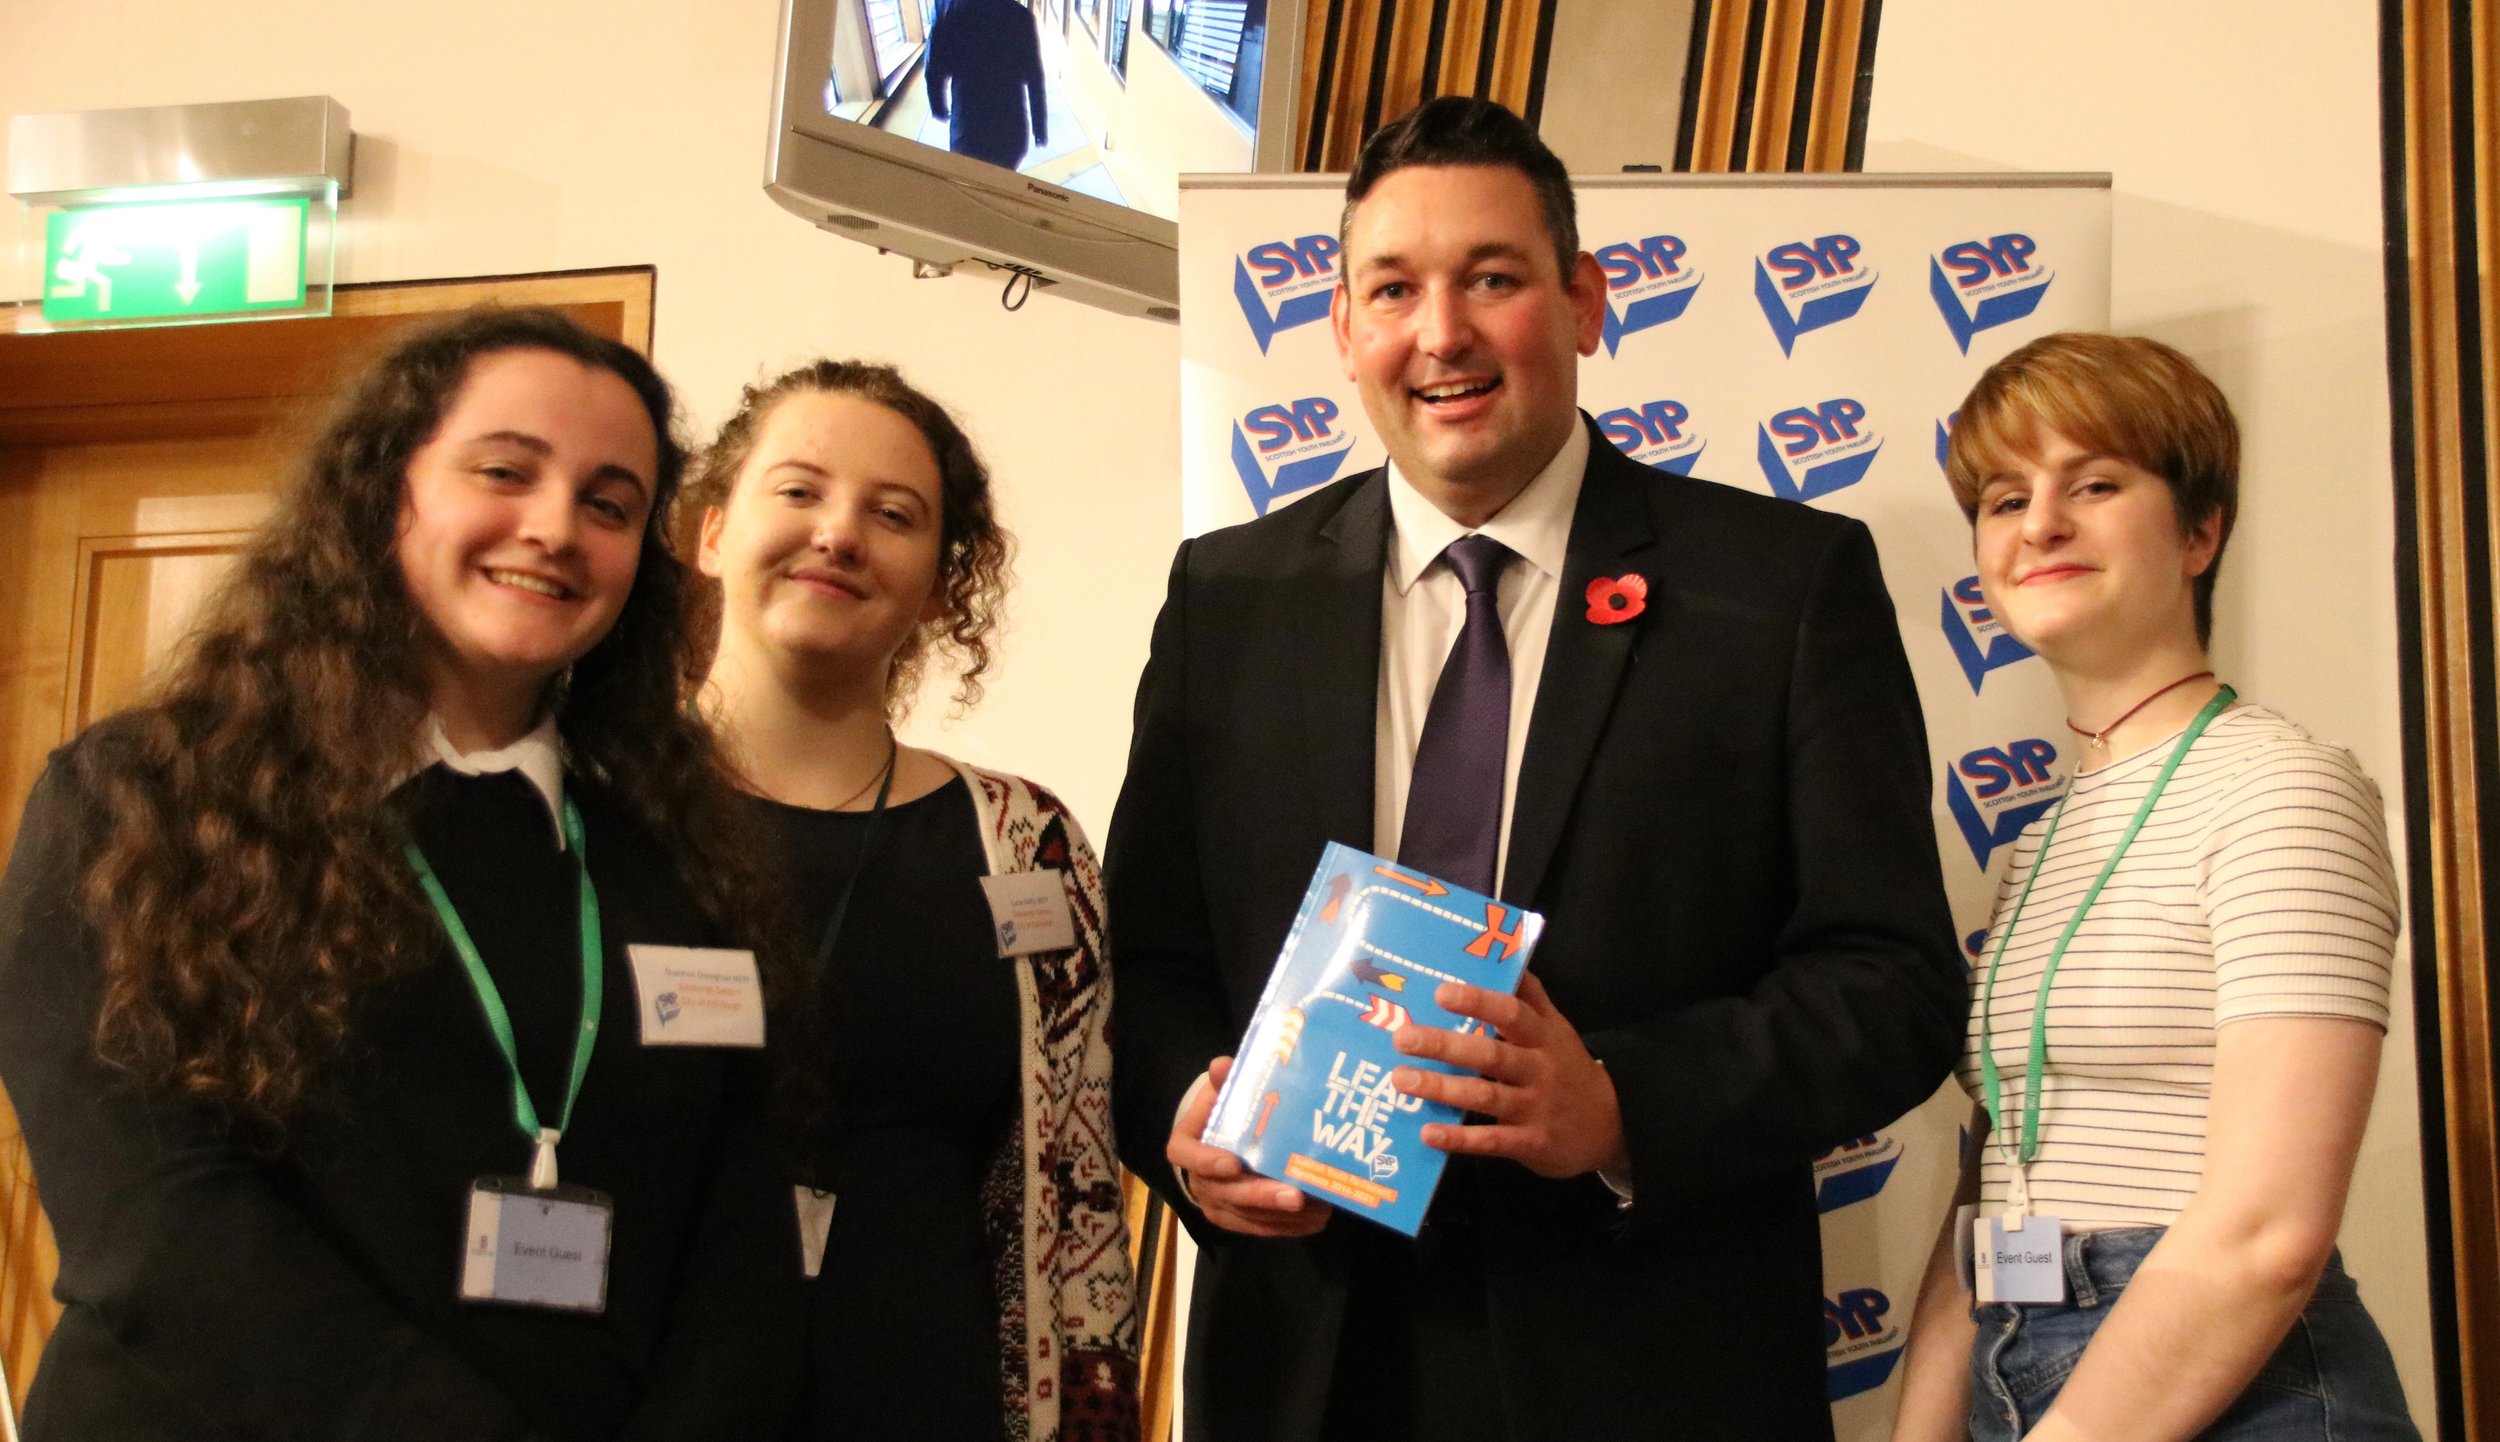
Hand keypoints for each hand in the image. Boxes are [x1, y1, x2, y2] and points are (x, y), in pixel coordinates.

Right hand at [1165, 1056, 1332, 1236]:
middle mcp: (1197, 1180)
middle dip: (1260, 1196)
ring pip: (1245, 1216)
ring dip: (1281, 1216)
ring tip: (1317, 1209)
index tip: (1234, 1162)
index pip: (1184, 1155)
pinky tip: (1314, 1220)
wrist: (1222, 1140)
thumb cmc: (1223, 1113)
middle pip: (1224, 1193)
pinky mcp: (1234, 1220)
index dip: (1206, 1161)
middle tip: (1295, 1196)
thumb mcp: (1222, 1094)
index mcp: (1186, 1144)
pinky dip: (1286, 1227)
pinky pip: (1258, 1229)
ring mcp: (1215, 1204)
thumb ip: (1223, 1083)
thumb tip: (1221, 1064)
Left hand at [1390, 972, 1630, 1179]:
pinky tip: (1428, 1133)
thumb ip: (1530, 995)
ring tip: (1401, 1079)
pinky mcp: (1531, 1143)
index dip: (1478, 1002)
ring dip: (1441, 1088)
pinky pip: (1492, 1140)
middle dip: (1444, 1044)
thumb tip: (1506, 949)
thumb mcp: (1556, 1028)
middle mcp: (1539, 1068)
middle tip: (1403, 1037)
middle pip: (1490, 1053)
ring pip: (1485, 1095)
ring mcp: (1535, 1107)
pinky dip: (1460, 1138)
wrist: (1611, 1125)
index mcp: (1542, 1036)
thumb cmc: (1567, 1067)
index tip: (1440, 993)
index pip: (1511, 1012)